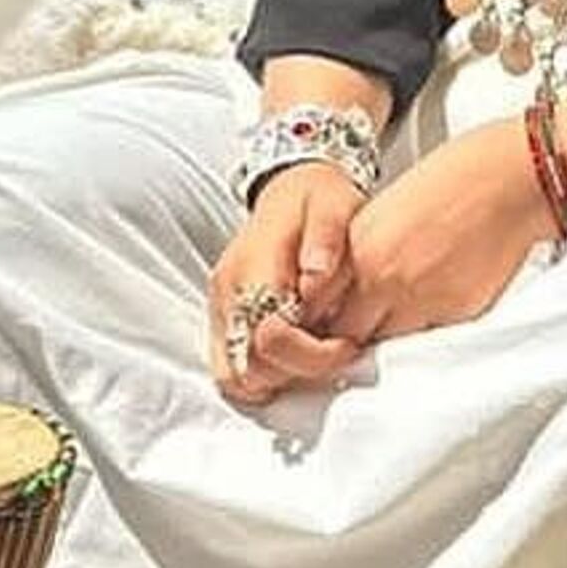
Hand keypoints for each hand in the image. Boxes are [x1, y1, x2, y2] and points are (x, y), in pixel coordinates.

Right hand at [207, 168, 363, 409]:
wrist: (291, 187)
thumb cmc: (316, 198)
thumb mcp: (332, 203)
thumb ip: (326, 238)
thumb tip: (315, 277)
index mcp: (254, 266)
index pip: (269, 338)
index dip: (310, 354)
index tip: (346, 344)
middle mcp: (228, 293)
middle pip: (247, 368)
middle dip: (296, 373)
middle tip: (335, 353)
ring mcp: (221, 308)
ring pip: (233, 377)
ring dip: (276, 379)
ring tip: (316, 358)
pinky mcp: (223, 318)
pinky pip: (231, 367)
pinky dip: (262, 375)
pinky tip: (296, 359)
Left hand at [313, 126, 546, 351]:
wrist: (509, 181)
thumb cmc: (454, 181)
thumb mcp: (383, 211)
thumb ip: (359, 253)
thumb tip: (344, 286)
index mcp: (360, 250)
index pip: (316, 309)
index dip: (317, 318)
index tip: (321, 318)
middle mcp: (384, 281)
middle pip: (346, 336)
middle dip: (347, 334)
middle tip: (355, 327)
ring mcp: (421, 303)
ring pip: (386, 344)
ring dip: (385, 336)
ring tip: (396, 314)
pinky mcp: (456, 316)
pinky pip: (427, 339)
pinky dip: (423, 331)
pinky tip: (431, 305)